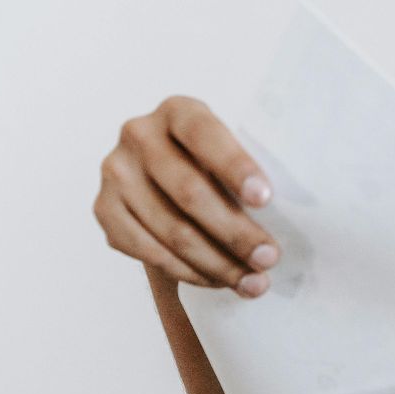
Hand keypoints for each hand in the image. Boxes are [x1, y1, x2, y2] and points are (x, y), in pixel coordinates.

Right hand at [93, 95, 279, 295]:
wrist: (162, 179)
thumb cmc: (213, 166)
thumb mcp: (229, 152)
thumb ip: (245, 173)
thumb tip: (290, 217)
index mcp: (178, 110)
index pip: (206, 135)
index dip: (236, 167)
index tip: (265, 199)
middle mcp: (139, 135)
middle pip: (189, 191)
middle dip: (235, 232)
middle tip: (269, 258)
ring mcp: (116, 173)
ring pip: (171, 230)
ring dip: (218, 263)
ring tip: (253, 282)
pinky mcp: (104, 210)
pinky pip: (150, 252)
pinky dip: (189, 272)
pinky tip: (219, 280)